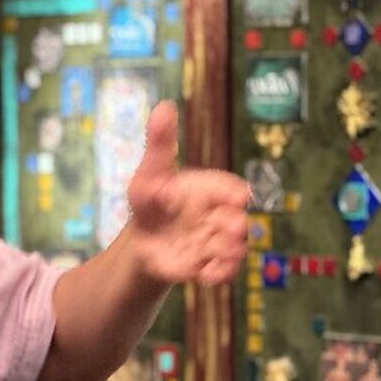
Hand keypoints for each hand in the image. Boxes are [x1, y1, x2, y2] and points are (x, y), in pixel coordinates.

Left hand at [126, 100, 248, 285]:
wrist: (142, 239)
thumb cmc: (150, 201)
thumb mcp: (149, 173)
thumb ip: (160, 143)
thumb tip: (163, 106)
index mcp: (210, 190)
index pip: (230, 189)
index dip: (233, 194)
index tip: (236, 197)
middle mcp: (219, 216)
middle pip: (238, 221)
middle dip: (234, 225)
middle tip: (226, 226)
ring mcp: (216, 241)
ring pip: (234, 248)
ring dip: (227, 250)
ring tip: (209, 248)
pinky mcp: (209, 265)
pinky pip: (223, 272)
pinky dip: (219, 274)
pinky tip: (205, 274)